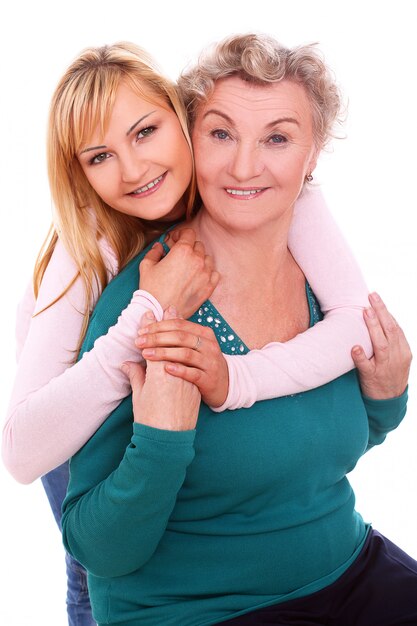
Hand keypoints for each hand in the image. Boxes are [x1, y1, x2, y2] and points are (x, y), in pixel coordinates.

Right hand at [122, 308, 200, 430]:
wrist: (169, 440)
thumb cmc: (150, 419)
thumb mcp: (139, 396)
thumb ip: (135, 375)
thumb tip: (127, 364)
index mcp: (157, 372)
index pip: (154, 343)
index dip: (151, 327)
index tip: (149, 314)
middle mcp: (173, 371)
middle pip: (171, 341)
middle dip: (167, 324)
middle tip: (166, 308)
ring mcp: (186, 377)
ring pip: (183, 349)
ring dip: (179, 333)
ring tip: (177, 318)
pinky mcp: (194, 384)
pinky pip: (190, 361)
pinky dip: (187, 348)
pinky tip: (187, 340)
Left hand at [136, 313, 228, 407]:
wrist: (225, 385)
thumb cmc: (204, 362)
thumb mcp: (197, 343)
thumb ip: (182, 329)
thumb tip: (168, 309)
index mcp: (204, 334)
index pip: (179, 325)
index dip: (158, 326)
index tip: (141, 331)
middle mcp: (209, 345)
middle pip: (180, 337)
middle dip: (157, 338)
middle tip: (139, 342)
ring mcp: (210, 362)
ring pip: (185, 354)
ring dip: (163, 353)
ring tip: (146, 354)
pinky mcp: (209, 379)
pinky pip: (193, 373)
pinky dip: (179, 369)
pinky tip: (165, 368)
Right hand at [139, 228, 218, 317]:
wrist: (160, 312)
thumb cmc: (152, 289)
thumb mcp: (146, 266)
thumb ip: (153, 252)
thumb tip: (158, 247)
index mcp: (183, 251)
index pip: (189, 233)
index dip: (181, 234)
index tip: (176, 240)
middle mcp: (197, 260)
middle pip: (198, 245)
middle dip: (189, 247)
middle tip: (179, 255)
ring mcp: (205, 274)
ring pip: (207, 258)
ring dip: (199, 259)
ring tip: (188, 267)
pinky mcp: (209, 287)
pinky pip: (214, 273)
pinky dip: (208, 272)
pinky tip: (198, 276)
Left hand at [351, 293, 411, 398]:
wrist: (390, 401)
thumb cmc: (390, 374)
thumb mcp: (396, 356)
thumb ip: (390, 340)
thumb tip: (378, 318)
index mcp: (402, 350)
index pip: (395, 327)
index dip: (385, 311)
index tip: (375, 296)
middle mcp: (396, 356)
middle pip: (390, 330)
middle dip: (381, 312)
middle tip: (371, 296)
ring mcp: (385, 367)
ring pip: (380, 344)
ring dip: (373, 327)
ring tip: (365, 312)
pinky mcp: (372, 377)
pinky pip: (366, 366)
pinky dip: (361, 356)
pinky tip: (355, 347)